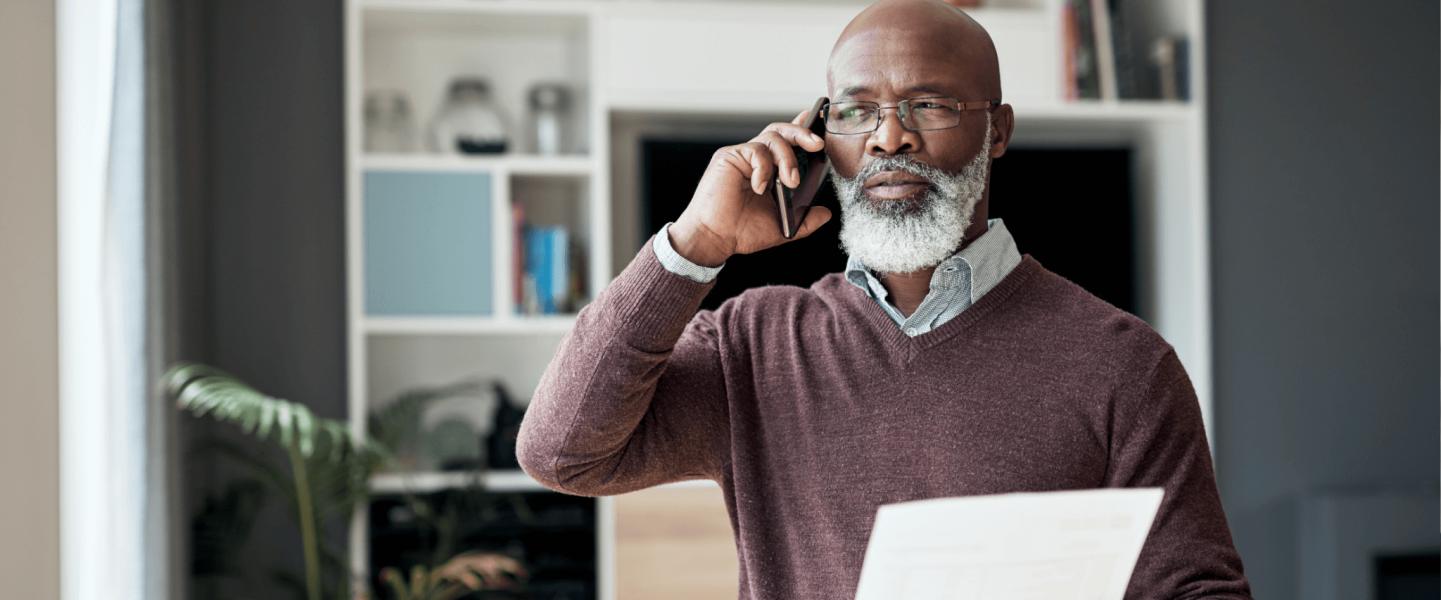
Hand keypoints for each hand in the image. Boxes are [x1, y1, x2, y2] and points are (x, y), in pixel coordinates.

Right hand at [668, 110, 834, 266]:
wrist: (714, 240)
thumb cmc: (740, 232)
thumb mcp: (782, 227)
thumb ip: (805, 220)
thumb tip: (825, 214)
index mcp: (767, 170)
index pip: (786, 142)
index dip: (801, 128)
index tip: (817, 119)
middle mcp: (754, 159)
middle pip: (780, 131)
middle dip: (802, 132)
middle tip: (817, 145)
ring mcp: (742, 157)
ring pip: (771, 138)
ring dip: (787, 158)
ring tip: (790, 181)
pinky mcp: (729, 157)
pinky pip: (755, 151)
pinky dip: (764, 168)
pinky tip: (759, 187)